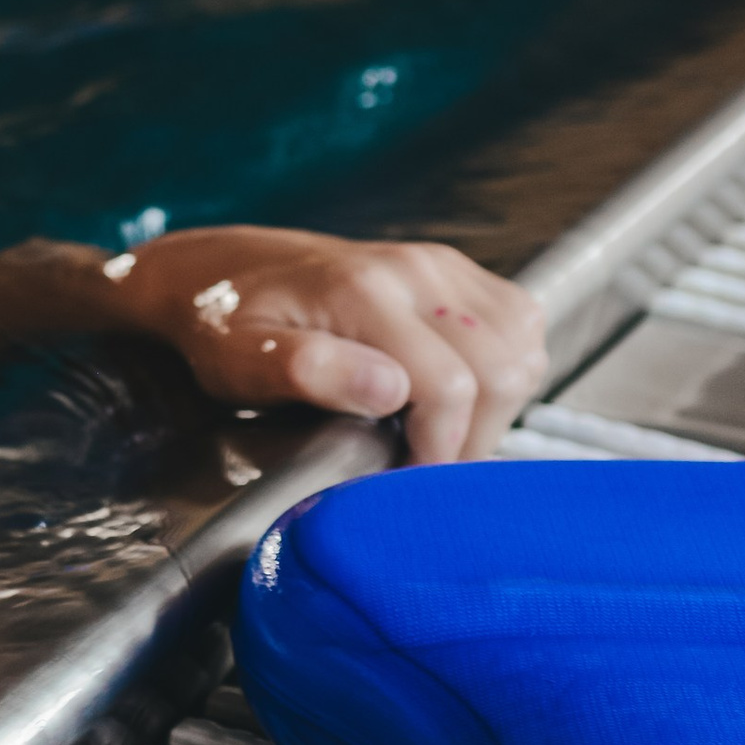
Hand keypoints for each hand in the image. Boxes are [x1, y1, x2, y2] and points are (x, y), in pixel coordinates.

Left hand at [106, 226, 546, 463]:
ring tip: (434, 430)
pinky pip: (521, 327)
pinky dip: (503, 371)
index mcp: (364, 290)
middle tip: (421, 462)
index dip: (439, 451)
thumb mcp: (239, 359)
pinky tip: (453, 392)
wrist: (220, 271)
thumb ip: (308, 370)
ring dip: (494, 406)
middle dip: (472, 435)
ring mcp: (441, 264)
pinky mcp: (456, 270)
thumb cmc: (224, 324)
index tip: (403, 480)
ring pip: (523, 350)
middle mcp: (415, 268)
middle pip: (502, 371)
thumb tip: (388, 389)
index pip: (452, 388)